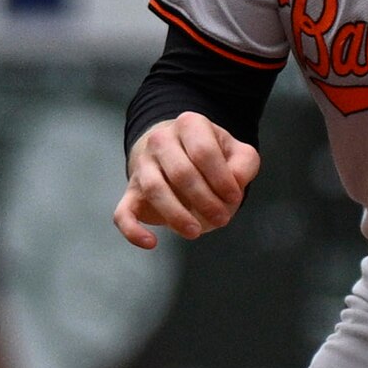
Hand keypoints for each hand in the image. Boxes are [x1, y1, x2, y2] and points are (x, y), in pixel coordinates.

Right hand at [116, 111, 259, 248]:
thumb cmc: (209, 154)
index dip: (222, 180)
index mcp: (189, 124)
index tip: (234, 198)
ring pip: (154, 190)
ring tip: (196, 232)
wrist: (173, 150)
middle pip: (181, 172)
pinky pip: (123, 212)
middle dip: (205, 201)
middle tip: (222, 219)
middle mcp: (160, 140)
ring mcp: (142, 165)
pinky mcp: (130, 191)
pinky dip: (133, 231)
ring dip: (177, 215)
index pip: (204, 152)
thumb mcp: (235, 152)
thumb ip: (244, 164)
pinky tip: (151, 243)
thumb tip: (235, 182)